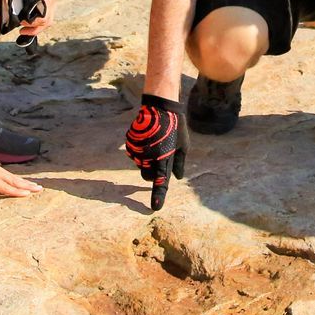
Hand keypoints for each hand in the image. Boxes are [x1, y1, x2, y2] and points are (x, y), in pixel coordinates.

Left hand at [0, 111, 42, 198]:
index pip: (3, 186)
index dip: (15, 192)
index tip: (27, 195)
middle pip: (13, 181)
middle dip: (26, 186)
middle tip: (40, 189)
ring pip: (11, 176)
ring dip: (23, 182)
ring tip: (35, 185)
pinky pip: (6, 173)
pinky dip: (15, 178)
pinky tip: (17, 180)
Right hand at [13, 0, 55, 39]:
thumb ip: (23, 2)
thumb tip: (16, 12)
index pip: (47, 18)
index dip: (36, 27)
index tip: (24, 30)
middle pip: (48, 22)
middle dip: (35, 30)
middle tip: (23, 32)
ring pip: (47, 21)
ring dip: (34, 27)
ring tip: (23, 26)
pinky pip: (44, 16)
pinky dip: (35, 22)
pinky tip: (26, 22)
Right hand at [124, 94, 185, 211]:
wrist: (160, 106)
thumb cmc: (176, 126)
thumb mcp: (184, 145)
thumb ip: (179, 162)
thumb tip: (178, 178)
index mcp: (164, 158)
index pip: (161, 182)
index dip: (158, 196)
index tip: (155, 208)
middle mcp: (149, 157)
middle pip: (147, 177)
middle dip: (153, 173)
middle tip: (161, 157)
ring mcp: (138, 150)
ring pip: (140, 166)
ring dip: (147, 161)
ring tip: (156, 143)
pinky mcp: (131, 144)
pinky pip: (134, 155)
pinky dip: (140, 152)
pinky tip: (148, 139)